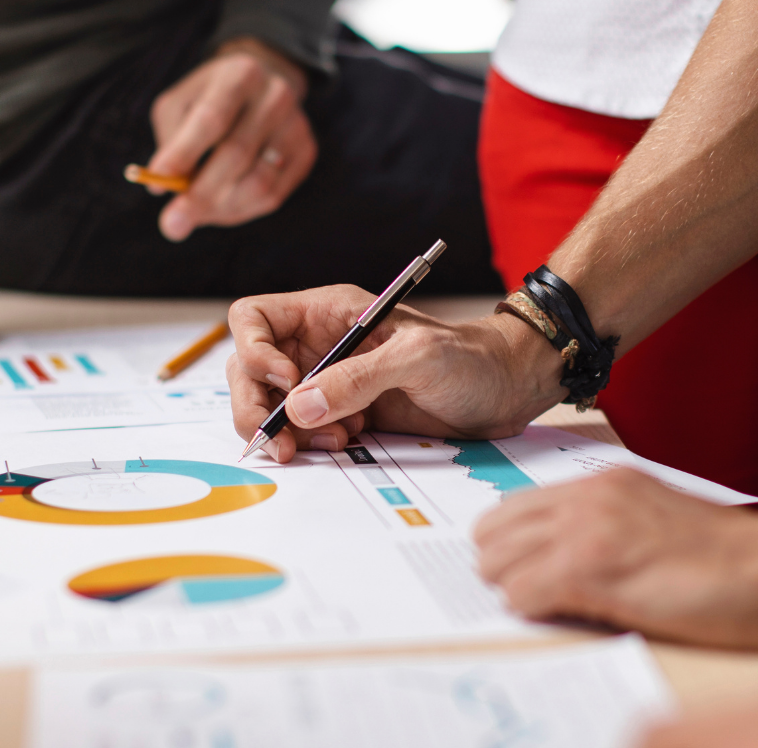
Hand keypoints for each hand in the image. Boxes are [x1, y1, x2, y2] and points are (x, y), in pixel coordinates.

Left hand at [146, 36, 316, 241]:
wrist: (263, 84)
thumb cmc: (209, 100)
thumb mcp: (180, 104)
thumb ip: (170, 142)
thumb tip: (164, 189)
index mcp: (240, 74)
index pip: (211, 118)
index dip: (184, 154)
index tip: (157, 186)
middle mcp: (276, 96)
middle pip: (237, 154)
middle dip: (200, 194)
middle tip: (171, 225)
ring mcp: (296, 125)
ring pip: (258, 182)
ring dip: (221, 208)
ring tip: (195, 213)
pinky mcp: (306, 152)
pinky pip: (273, 196)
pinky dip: (240, 210)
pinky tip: (221, 207)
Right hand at [226, 285, 566, 461]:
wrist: (508, 390)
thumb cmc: (471, 357)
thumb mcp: (417, 358)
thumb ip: (359, 378)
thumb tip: (300, 405)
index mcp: (328, 312)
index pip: (253, 318)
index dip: (253, 350)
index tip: (285, 382)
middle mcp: (319, 344)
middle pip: (250, 370)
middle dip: (256, 406)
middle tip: (280, 440)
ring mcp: (330, 382)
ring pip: (273, 406)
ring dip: (286, 431)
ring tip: (332, 441)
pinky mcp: (345, 415)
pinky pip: (304, 431)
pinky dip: (311, 444)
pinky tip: (347, 442)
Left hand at [475, 468, 757, 648]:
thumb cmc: (732, 560)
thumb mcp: (658, 524)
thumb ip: (610, 528)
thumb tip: (562, 563)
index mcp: (605, 483)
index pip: (514, 507)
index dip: (513, 548)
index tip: (526, 574)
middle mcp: (588, 497)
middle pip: (492, 532)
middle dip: (505, 570)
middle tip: (536, 597)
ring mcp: (587, 529)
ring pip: (497, 563)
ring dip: (517, 593)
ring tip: (556, 610)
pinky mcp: (592, 567)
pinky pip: (521, 595)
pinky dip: (535, 614)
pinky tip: (571, 619)